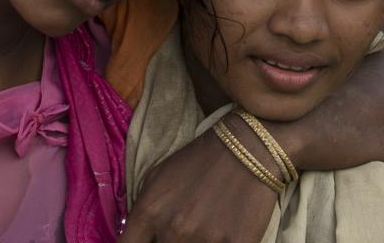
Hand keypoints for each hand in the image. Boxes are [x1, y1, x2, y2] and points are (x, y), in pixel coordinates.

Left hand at [121, 119, 279, 242]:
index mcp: (149, 213)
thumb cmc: (198, 162)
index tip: (148, 242)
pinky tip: (222, 236)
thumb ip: (142, 212)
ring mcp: (204, 240)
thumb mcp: (156, 179)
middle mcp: (173, 230)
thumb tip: (136, 237)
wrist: (247, 149)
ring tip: (203, 230)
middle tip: (182, 231)